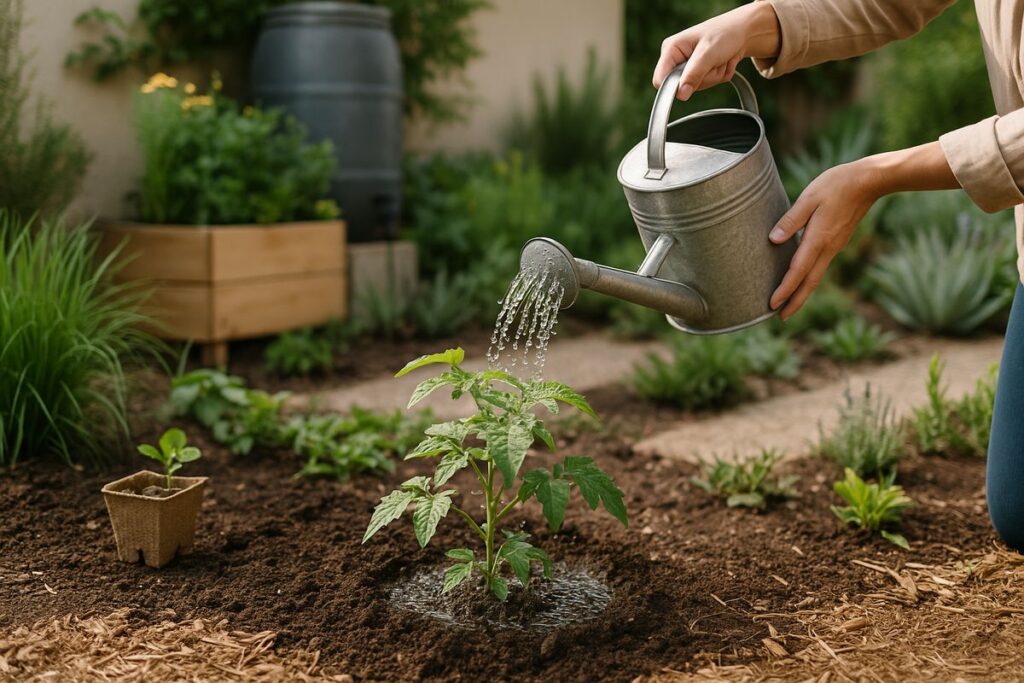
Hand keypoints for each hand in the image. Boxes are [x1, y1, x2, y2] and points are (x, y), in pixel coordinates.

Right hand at [653, 2, 780, 100]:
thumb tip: (681, 94)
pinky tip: (722, 61)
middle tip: (714, 62)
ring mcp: (688, 67)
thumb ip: (693, 74)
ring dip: (714, 76)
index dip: (674, 87)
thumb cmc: (724, 33)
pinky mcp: (699, 72)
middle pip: (682, 87)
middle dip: (703, 78)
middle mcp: (677, 59)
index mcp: (672, 49)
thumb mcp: (708, 53)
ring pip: (696, 87)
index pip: (660, 80)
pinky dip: (719, 76)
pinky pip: (708, 85)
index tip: (691, 84)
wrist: (743, 31)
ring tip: (719, 59)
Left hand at [768, 161, 881, 318]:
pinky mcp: (837, 241)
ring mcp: (835, 246)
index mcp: (818, 239)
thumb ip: (791, 220)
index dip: (785, 289)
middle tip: (781, 318)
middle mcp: (828, 248)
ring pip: (816, 276)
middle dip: (795, 301)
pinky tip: (803, 279)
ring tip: (789, 305)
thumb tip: (773, 239)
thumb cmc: (836, 185)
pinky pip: (821, 266)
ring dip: (803, 292)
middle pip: (810, 282)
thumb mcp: (809, 198)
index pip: (798, 271)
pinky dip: (810, 278)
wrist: (869, 181)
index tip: (773, 305)